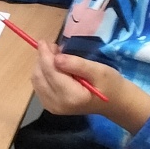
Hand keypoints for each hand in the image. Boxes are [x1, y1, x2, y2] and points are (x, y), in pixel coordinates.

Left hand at [30, 41, 149, 131]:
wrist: (113, 103)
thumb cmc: (110, 85)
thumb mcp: (99, 70)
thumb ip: (77, 64)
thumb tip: (56, 58)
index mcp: (71, 97)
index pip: (51, 72)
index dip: (45, 55)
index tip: (44, 41)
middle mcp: (58, 104)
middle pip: (39, 76)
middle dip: (43, 59)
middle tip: (53, 46)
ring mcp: (52, 107)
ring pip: (36, 80)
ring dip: (42, 65)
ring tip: (55, 55)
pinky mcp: (50, 105)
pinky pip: (39, 85)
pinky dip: (43, 73)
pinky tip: (54, 66)